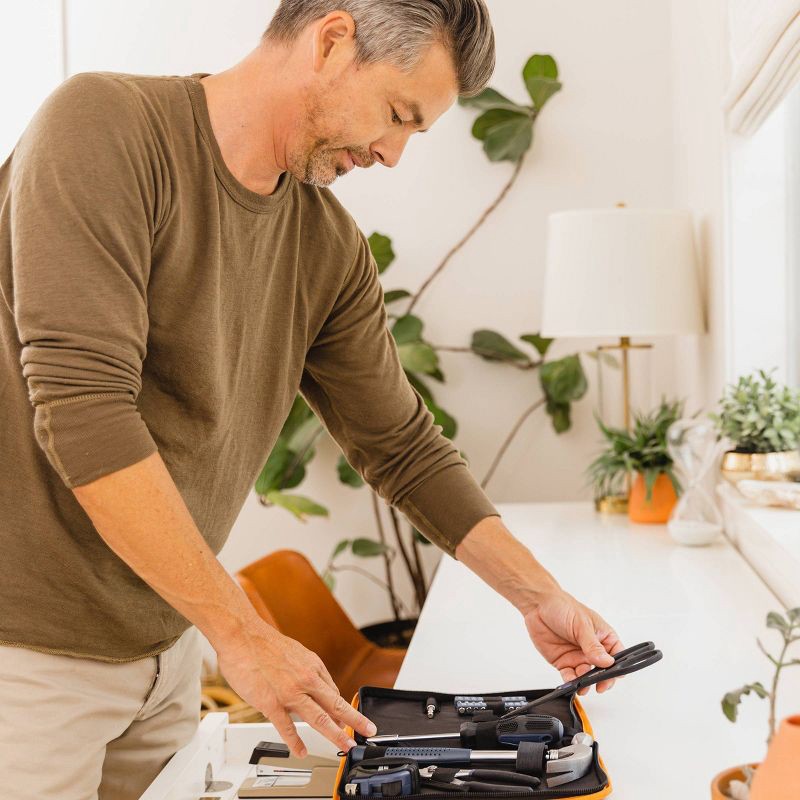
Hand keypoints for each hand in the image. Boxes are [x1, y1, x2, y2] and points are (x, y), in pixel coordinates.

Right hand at [216, 621, 376, 756]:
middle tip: (367, 732)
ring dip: (336, 735)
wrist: (243, 636)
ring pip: (319, 718)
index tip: (351, 721)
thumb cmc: (265, 644)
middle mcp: (306, 679)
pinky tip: (302, 751)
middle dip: (355, 721)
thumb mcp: (296, 653)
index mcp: (313, 666)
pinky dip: (296, 742)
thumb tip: (315, 687)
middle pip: (336, 705)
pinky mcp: (272, 702)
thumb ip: (306, 671)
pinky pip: (287, 727)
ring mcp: (290, 692)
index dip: (344, 710)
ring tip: (346, 746)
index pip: (334, 692)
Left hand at [523, 590, 623, 694]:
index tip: (613, 675)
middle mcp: (592, 649)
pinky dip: (571, 682)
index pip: (617, 656)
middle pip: (603, 671)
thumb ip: (593, 645)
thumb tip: (607, 661)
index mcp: (603, 637)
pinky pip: (570, 677)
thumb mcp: (581, 624)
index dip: (618, 667)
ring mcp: (578, 657)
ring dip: (586, 683)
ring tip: (583, 684)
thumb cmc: (563, 607)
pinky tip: (571, 682)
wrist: (539, 605)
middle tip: (599, 685)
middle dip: (602, 679)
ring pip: (587, 677)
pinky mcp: (564, 662)